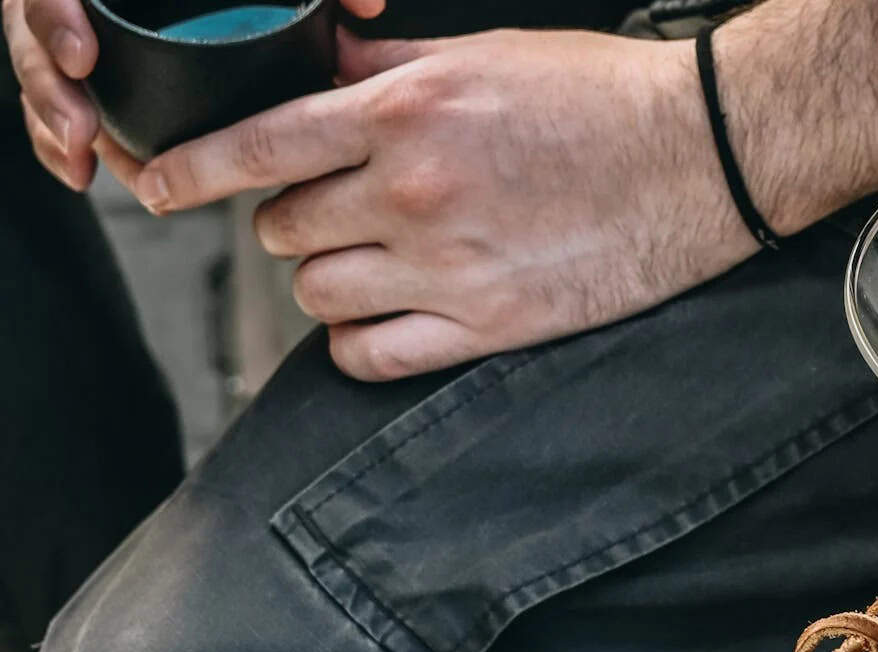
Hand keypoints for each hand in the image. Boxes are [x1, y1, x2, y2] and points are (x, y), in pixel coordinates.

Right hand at [2, 0, 384, 188]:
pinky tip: (84, 172)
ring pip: (44, 77)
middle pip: (34, 38)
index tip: (82, 59)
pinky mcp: (84, 68)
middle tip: (83, 134)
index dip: (57, 19)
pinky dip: (65, 139)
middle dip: (51, 91)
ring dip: (55, 125)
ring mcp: (77, 31)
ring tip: (83, 165)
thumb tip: (368, 7)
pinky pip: (61, 102)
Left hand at [135, 28, 753, 380]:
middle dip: (290, 220)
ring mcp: (448, 267)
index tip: (158, 187)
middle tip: (333, 211)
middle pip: (281, 231)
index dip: (188, 172)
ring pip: (316, 296)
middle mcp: (411, 192)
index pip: (253, 148)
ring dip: (325, 279)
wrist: (703, 156)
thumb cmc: (604, 95)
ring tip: (366, 262)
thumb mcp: (487, 54)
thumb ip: (387, 67)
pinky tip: (383, 317)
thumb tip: (321, 74)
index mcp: (403, 112)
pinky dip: (358, 340)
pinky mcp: (489, 326)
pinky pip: (371, 355)